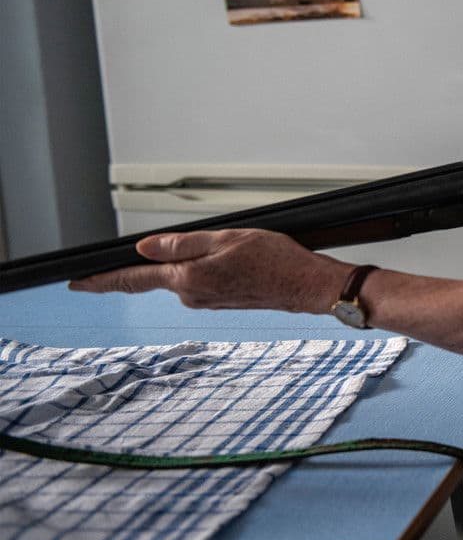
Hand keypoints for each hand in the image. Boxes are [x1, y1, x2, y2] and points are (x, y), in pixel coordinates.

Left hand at [68, 229, 350, 313]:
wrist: (307, 286)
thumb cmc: (277, 260)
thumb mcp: (226, 239)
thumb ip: (182, 244)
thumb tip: (144, 247)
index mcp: (189, 279)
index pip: (134, 279)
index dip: (102, 279)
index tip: (77, 283)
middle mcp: (193, 295)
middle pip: (162, 273)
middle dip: (171, 255)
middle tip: (206, 240)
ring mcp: (207, 300)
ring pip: (185, 275)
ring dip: (196, 260)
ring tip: (235, 248)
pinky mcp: (221, 301)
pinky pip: (201, 281)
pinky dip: (209, 268)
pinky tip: (236, 260)